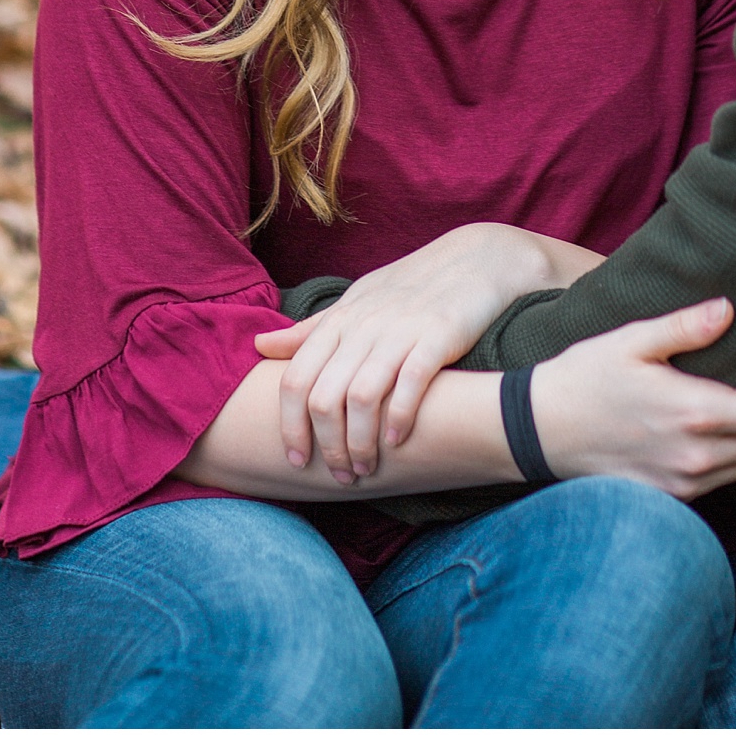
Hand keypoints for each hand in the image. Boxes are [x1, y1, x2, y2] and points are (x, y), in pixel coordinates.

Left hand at [254, 224, 603, 483]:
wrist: (476, 259)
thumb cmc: (408, 289)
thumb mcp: (356, 303)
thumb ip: (311, 330)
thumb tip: (259, 345)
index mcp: (340, 319)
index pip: (297, 379)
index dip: (290, 426)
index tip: (297, 459)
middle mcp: (364, 325)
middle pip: (325, 397)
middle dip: (326, 446)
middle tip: (337, 475)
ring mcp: (400, 329)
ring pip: (362, 396)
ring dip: (359, 443)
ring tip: (364, 468)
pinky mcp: (438, 335)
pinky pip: (411, 382)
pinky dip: (399, 417)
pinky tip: (397, 441)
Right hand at [530, 297, 735, 500]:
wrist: (541, 431)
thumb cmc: (586, 377)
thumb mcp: (632, 340)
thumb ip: (685, 327)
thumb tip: (729, 310)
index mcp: (696, 412)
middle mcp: (698, 456)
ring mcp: (686, 484)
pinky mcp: (673, 498)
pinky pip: (725, 481)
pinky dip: (735, 456)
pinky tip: (717, 430)